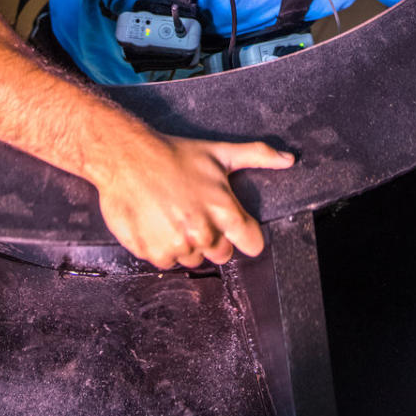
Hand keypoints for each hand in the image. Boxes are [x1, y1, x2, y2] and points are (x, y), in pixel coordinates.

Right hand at [92, 130, 294, 269]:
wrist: (126, 158)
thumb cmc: (174, 154)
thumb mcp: (219, 153)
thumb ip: (258, 156)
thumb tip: (289, 159)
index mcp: (224, 211)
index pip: (252, 243)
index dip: (244, 234)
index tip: (235, 227)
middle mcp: (203, 233)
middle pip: (223, 254)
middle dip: (213, 237)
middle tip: (196, 213)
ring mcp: (177, 245)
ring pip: (194, 259)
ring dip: (186, 243)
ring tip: (174, 214)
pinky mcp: (153, 253)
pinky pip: (167, 262)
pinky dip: (163, 247)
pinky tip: (157, 223)